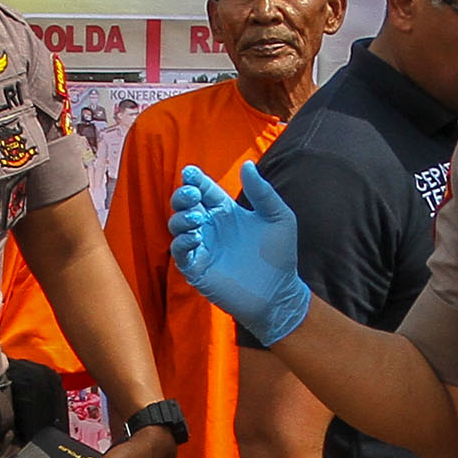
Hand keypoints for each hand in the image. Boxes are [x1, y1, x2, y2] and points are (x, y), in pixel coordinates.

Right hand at [168, 161, 308, 343]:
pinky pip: (179, 251)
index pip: (204, 189)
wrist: (279, 293)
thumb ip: (262, 192)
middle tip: (192, 194)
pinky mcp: (197, 269)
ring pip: (177, 225)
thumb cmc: (281, 255)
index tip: (190, 172)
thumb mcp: (279, 217)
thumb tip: (247, 164)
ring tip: (197, 217)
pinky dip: (182, 241)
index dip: (194, 179)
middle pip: (185, 204)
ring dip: (181, 217)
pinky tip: (196, 236)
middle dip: (182, 195)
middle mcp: (211, 227)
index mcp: (227, 211)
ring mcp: (202, 247)